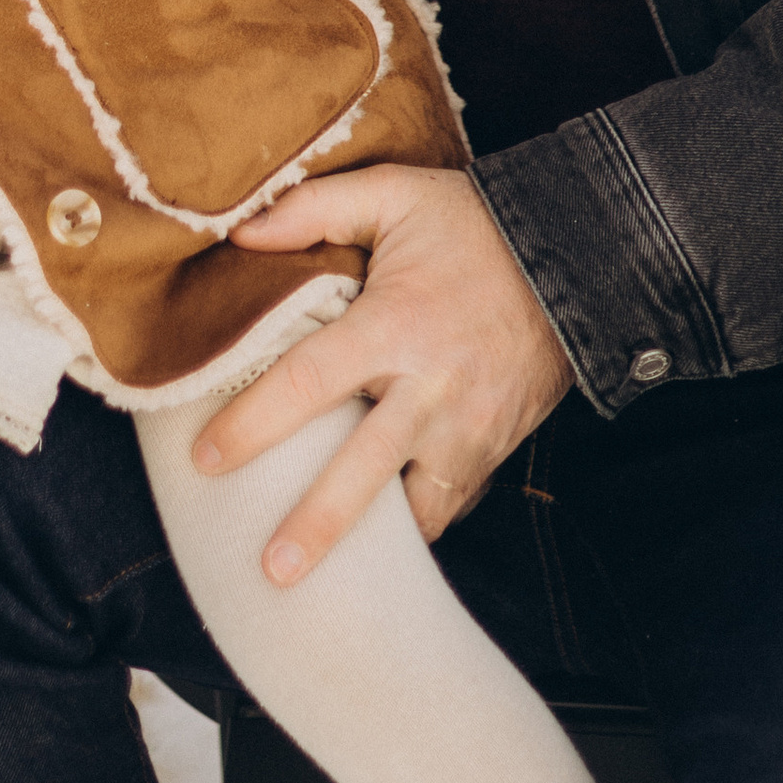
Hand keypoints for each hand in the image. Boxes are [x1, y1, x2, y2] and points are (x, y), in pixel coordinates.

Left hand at [196, 166, 572, 577]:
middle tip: (270, 572)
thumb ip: (314, 209)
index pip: (310, 381)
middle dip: (317, 526)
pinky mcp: (492, 450)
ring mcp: (467, 427)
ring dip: (371, 546)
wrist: (576, 257)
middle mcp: (430, 387)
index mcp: (394, 324)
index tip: (206, 458)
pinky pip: (449, 503)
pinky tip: (379, 545)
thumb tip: (240, 233)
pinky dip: (416, 524)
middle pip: (363, 471)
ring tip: (326, 587)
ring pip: (414, 507)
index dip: (254, 423)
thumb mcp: (394, 195)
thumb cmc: (473, 225)